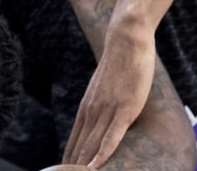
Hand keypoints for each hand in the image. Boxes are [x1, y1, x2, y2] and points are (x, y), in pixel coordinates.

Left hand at [63, 23, 154, 169]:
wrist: (126, 38)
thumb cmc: (120, 62)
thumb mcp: (106, 87)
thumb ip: (103, 104)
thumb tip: (105, 117)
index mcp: (87, 108)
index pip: (75, 142)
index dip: (69, 161)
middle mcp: (93, 111)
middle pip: (80, 148)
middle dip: (73, 168)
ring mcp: (108, 110)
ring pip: (92, 145)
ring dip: (85, 166)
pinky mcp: (125, 108)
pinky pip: (112, 136)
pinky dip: (103, 154)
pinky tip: (97, 167)